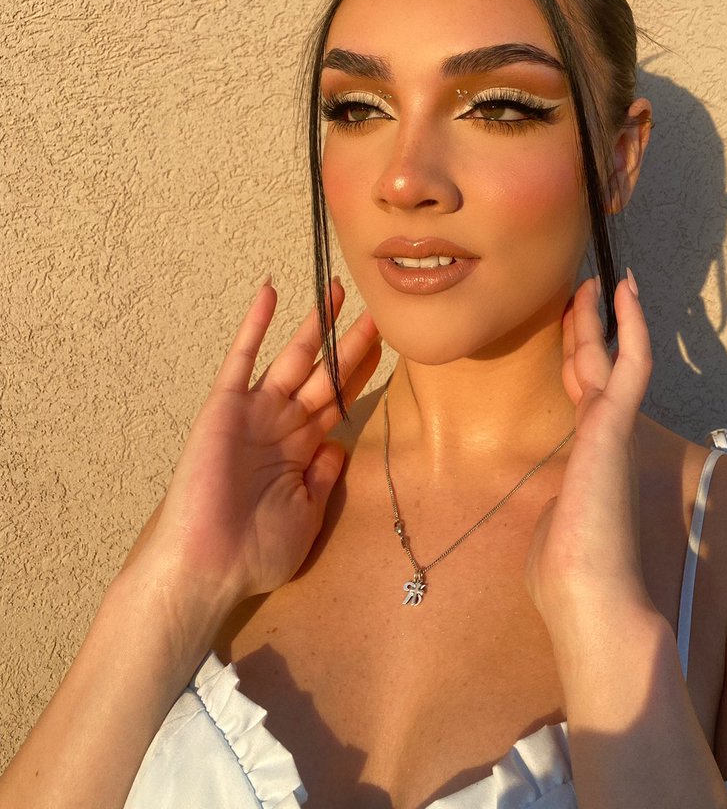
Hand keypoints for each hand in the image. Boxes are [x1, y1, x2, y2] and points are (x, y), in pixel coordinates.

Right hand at [133, 278, 380, 615]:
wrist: (208, 569)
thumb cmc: (253, 554)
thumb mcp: (305, 515)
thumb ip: (323, 478)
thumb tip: (339, 446)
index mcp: (301, 450)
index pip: (339, 400)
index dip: (361, 371)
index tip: (387, 342)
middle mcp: (281, 424)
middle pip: (325, 373)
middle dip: (351, 341)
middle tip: (378, 308)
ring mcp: (254, 412)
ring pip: (293, 357)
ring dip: (314, 323)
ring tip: (336, 288)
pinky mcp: (225, 407)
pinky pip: (242, 358)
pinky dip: (254, 325)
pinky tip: (269, 292)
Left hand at [525, 273, 652, 634]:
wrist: (588, 597)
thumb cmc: (567, 574)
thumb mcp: (556, 526)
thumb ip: (560, 505)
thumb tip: (557, 514)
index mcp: (589, 457)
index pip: (584, 392)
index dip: (580, 354)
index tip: (574, 324)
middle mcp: (606, 437)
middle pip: (595, 366)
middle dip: (588, 325)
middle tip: (586, 286)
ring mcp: (612, 430)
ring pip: (608, 357)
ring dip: (603, 316)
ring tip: (602, 279)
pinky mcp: (614, 427)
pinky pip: (629, 364)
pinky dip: (631, 326)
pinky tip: (624, 294)